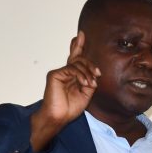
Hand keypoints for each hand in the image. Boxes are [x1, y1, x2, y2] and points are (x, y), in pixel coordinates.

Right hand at [30, 31, 99, 151]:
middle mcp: (64, 72)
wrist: (59, 118)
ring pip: (77, 63)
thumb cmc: (70, 109)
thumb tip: (94, 72)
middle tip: (97, 73)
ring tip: (91, 84)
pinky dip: (81, 75)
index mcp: (71, 76)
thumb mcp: (86, 94)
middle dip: (90, 64)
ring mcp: (58, 72)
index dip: (77, 45)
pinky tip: (84, 83)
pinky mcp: (54, 74)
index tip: (81, 34)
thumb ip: (89, 81)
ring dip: (88, 73)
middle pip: (78, 58)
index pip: (75, 58)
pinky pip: (71, 68)